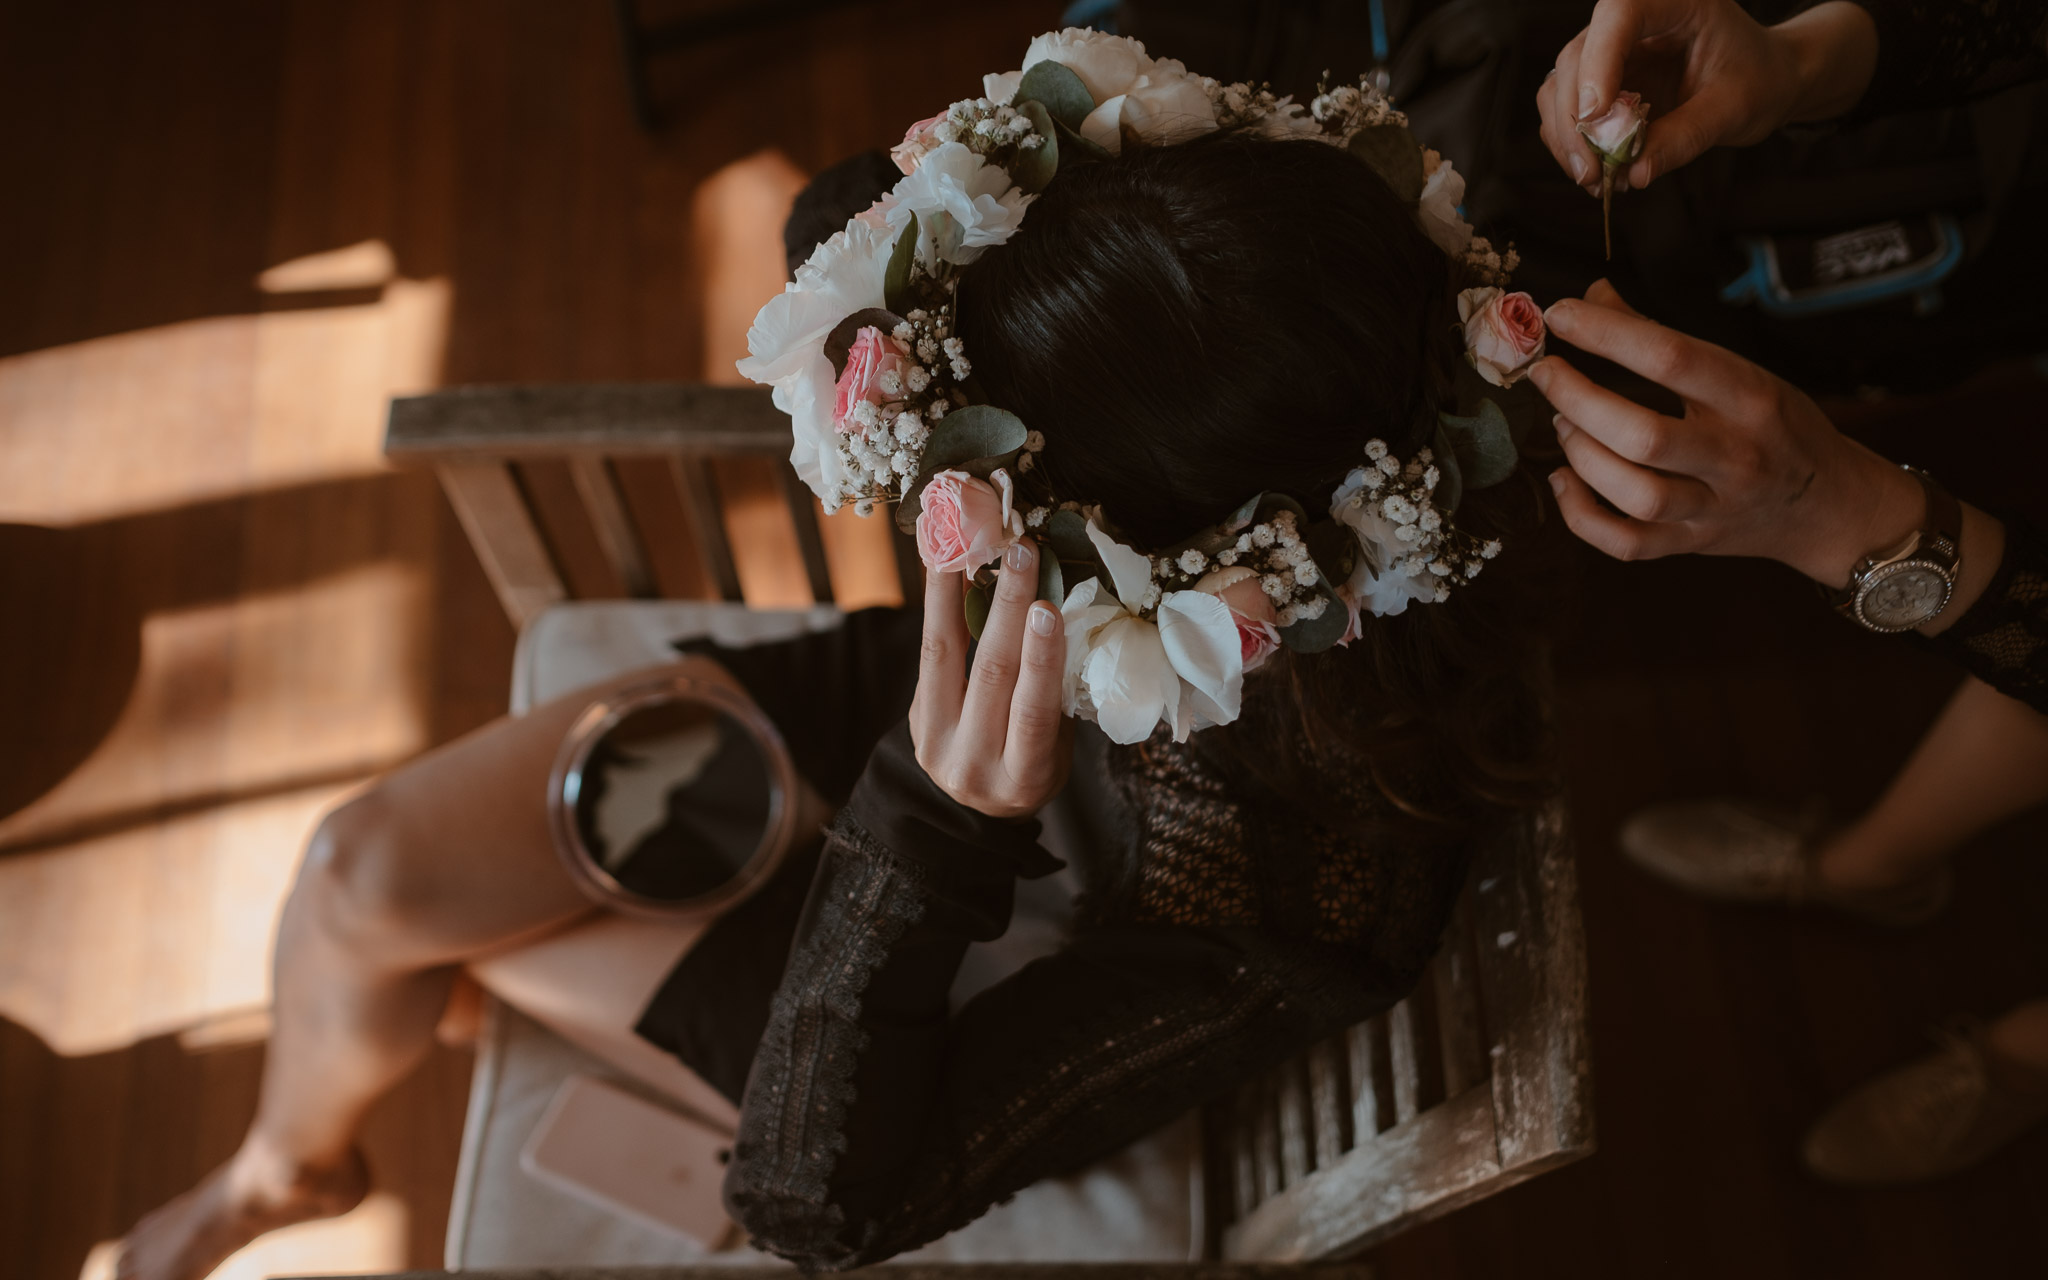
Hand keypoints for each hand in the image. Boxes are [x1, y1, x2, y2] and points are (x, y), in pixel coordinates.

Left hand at [910, 539, 1072, 819]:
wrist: (975, 806)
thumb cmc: (1032, 767)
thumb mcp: (1055, 749)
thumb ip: (1052, 693)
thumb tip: (1057, 611)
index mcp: (1022, 777)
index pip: (1032, 714)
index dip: (1040, 660)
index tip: (1047, 608)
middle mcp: (973, 764)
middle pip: (990, 677)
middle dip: (1006, 609)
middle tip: (1020, 554)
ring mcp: (935, 742)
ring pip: (945, 657)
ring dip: (957, 593)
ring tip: (969, 543)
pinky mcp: (914, 717)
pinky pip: (928, 653)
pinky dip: (939, 605)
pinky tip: (947, 565)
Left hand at [1529, 279, 1921, 588]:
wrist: (1828, 505)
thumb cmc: (1777, 425)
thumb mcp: (1742, 371)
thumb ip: (1664, 338)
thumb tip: (1594, 297)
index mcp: (1750, 397)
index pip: (1672, 358)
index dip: (1606, 333)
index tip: (1560, 314)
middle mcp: (1735, 455)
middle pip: (1644, 436)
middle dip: (1579, 399)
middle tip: (1547, 373)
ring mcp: (1713, 507)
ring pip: (1636, 494)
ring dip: (1582, 456)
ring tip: (1562, 424)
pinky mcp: (1692, 543)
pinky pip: (1627, 543)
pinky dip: (1581, 516)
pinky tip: (1563, 480)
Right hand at [1539, 0, 1877, 193]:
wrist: (1763, 79)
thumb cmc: (1758, 79)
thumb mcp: (1733, 109)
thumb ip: (1685, 136)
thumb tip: (1634, 173)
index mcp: (1673, 2)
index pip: (1619, 14)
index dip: (1599, 64)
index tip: (1597, 120)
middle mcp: (1631, 19)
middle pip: (1576, 58)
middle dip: (1575, 122)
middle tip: (1593, 175)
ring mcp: (1608, 50)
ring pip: (1559, 87)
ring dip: (1567, 139)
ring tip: (1598, 182)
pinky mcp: (1599, 80)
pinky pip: (1565, 111)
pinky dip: (1573, 145)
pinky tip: (1601, 174)